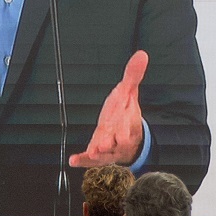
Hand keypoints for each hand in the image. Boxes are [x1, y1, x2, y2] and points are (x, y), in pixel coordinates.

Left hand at [70, 50, 147, 167]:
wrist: (129, 136)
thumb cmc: (125, 111)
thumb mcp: (128, 91)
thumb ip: (133, 74)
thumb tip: (141, 54)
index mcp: (128, 120)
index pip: (128, 125)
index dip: (125, 129)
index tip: (123, 135)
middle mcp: (120, 136)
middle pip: (117, 142)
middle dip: (111, 143)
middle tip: (104, 145)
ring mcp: (109, 148)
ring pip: (105, 153)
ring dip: (97, 154)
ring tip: (91, 153)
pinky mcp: (99, 155)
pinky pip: (91, 161)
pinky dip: (82, 161)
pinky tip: (73, 160)